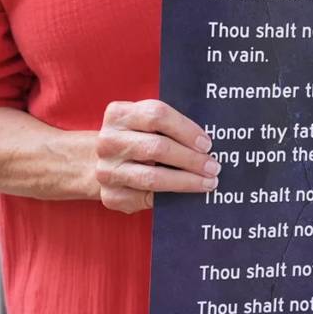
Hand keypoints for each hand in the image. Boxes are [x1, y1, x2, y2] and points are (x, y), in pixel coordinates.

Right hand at [94, 99, 218, 213]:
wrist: (99, 163)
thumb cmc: (135, 139)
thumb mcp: (143, 123)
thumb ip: (168, 125)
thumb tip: (205, 143)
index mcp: (119, 114)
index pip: (157, 115)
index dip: (186, 129)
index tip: (207, 144)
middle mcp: (109, 141)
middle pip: (157, 147)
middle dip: (191, 159)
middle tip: (213, 167)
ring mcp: (107, 170)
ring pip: (152, 177)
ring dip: (185, 181)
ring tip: (206, 182)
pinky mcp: (110, 195)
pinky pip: (146, 198)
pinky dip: (169, 198)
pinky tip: (183, 195)